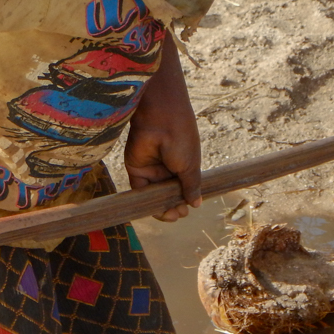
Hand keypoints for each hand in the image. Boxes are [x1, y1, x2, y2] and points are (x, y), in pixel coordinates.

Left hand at [124, 35, 201, 221]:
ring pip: (155, 195)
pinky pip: (140, 190)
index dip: (185, 201)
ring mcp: (152, 170)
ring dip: (161, 207)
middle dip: (174, 206)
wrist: (160, 118)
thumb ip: (191, 185)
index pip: (184, 189)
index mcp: (184, 166)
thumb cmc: (181, 138)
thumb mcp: (190, 165)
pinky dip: (146, 202)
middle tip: (178, 213)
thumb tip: (196, 204)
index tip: (187, 208)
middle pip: (169, 194)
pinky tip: (155, 209)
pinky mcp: (137, 169)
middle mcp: (168, 169)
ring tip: (169, 214)